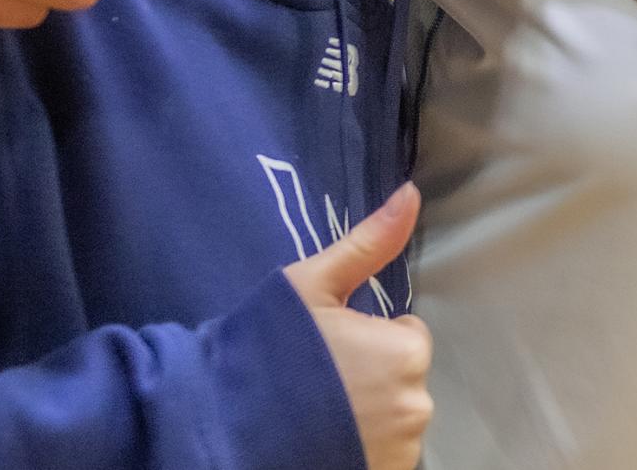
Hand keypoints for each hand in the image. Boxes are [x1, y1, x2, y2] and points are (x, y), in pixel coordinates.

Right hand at [285, 183, 431, 469]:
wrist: (222, 431)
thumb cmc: (267, 350)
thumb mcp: (312, 286)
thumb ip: (370, 243)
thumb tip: (411, 193)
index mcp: (406, 350)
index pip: (404, 338)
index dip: (366, 340)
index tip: (327, 350)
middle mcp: (415, 405)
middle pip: (400, 382)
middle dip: (368, 380)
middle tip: (316, 384)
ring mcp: (399, 451)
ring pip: (391, 422)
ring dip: (364, 419)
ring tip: (313, 416)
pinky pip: (381, 455)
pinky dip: (359, 450)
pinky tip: (321, 444)